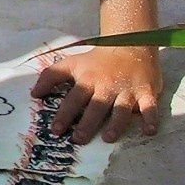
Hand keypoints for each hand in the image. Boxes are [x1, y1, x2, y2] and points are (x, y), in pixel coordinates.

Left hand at [32, 45, 162, 143]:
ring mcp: (128, 90)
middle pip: (96, 106)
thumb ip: (51, 77)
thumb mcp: (71, 64)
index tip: (56, 130)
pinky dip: (151, 118)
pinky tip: (148, 130)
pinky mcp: (147, 91)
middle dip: (87, 123)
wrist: (130, 45)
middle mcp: (107, 86)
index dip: (64, 114)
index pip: (74, 99)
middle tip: (79, 139)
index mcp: (88, 80)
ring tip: (108, 138)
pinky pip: (150, 106)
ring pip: (122, 109)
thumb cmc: (97, 60)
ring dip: (116, 124)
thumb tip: (34, 94)